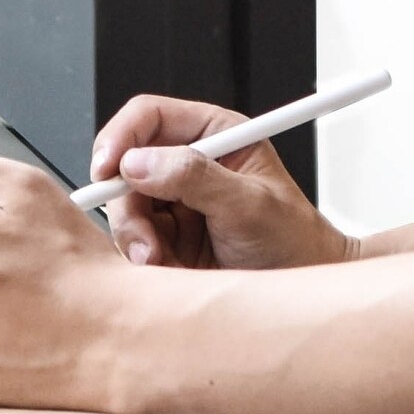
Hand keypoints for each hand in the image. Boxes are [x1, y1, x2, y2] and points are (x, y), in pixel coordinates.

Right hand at [89, 93, 355, 271]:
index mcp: (214, 136)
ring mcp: (178, 205)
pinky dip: (145, 262)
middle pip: (128, 167)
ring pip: (127, 210)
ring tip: (164, 264)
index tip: (106, 167)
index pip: (150, 118)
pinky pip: (137, 244)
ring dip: (136, 240)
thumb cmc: (295, 242)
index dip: (121, 138)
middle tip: (145, 243)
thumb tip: (140, 162)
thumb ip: (195, 177)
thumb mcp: (250, 204)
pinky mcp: (172, 242)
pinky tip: (173, 274)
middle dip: (128, 205)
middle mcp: (190, 165)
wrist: (307, 295)